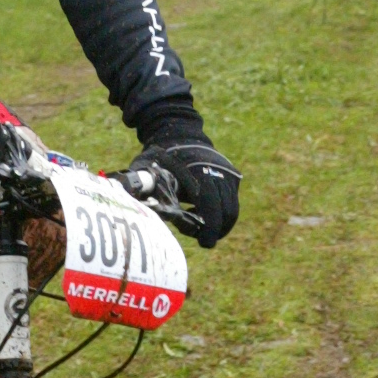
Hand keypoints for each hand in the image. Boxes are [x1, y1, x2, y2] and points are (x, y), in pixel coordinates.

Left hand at [130, 107, 239, 248]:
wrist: (179, 134)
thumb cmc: (161, 158)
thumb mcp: (152, 174)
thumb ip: (151, 195)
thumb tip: (145, 220)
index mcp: (200, 172)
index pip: (212, 207)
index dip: (210, 229)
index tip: (205, 243)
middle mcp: (219, 172)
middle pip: (227, 212)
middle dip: (217, 230)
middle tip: (204, 240)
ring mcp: (228, 174)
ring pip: (232, 208)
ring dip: (221, 223)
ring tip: (203, 229)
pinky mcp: (232, 176)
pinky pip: (231, 201)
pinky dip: (222, 212)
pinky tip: (203, 213)